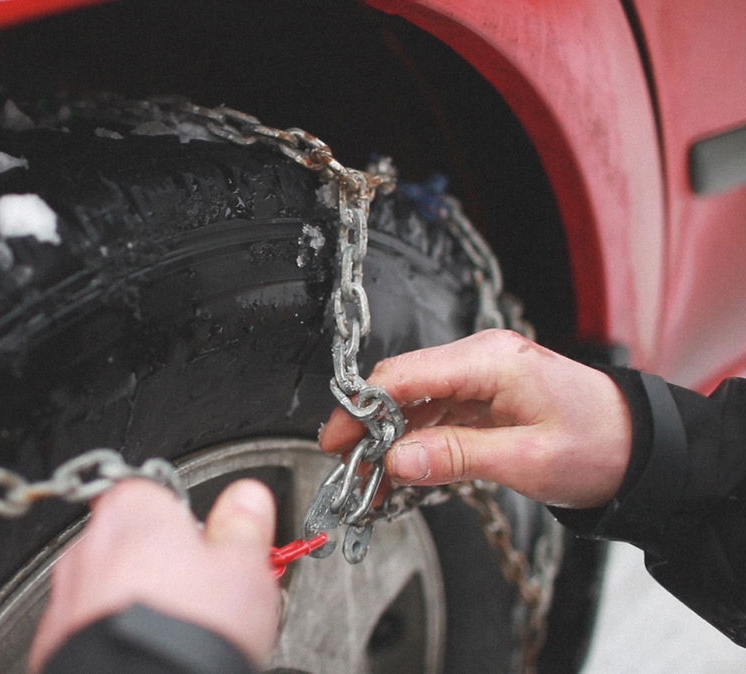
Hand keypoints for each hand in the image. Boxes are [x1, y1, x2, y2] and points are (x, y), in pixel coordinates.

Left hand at [29, 479, 279, 671]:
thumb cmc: (187, 632)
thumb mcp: (244, 571)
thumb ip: (243, 527)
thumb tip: (248, 500)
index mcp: (134, 510)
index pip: (157, 494)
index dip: (189, 523)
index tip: (213, 546)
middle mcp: (89, 545)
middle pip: (130, 542)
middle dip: (160, 566)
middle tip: (200, 597)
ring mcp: (66, 596)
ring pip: (106, 588)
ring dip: (133, 604)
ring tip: (175, 634)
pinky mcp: (54, 641)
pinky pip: (87, 628)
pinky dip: (111, 637)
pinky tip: (146, 654)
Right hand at [320, 329, 632, 508]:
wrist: (645, 450)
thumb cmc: (601, 446)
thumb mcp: (526, 460)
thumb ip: (455, 456)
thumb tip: (395, 461)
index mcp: (491, 360)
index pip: (404, 375)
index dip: (362, 410)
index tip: (337, 443)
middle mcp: (480, 357)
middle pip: (401, 386)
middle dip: (369, 429)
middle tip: (349, 470)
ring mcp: (481, 375)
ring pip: (413, 403)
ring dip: (389, 441)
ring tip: (372, 484)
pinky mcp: (484, 395)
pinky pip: (434, 414)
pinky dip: (413, 443)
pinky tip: (401, 473)